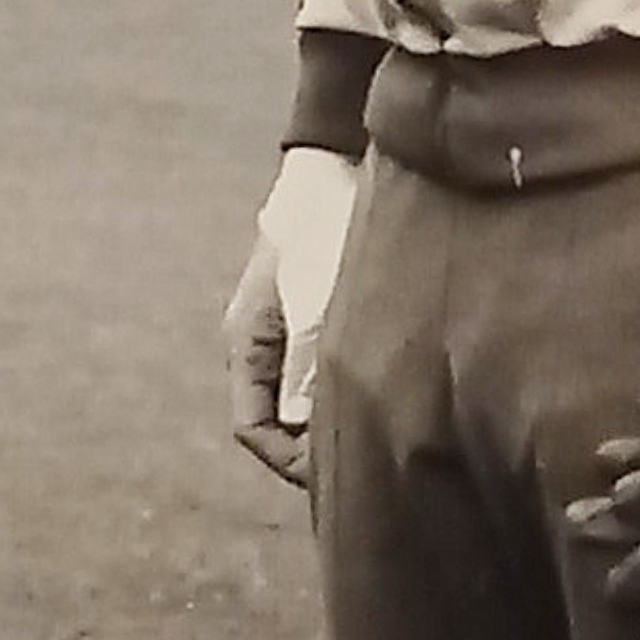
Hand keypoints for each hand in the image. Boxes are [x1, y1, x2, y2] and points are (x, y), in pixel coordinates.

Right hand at [223, 148, 359, 487]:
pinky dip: (350, 395)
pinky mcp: (320, 323)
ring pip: (306, 405)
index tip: (338, 472)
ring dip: (337, 423)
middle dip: (318, 450)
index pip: (254, 429)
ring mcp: (290, 336)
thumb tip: (302, 427)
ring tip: (387, 432)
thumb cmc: (324, 229)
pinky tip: (392, 397)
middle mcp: (263, 348)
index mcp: (247, 344)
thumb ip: (308, 363)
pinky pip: (327, 379)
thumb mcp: (317, 297)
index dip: (291, 461)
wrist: (338, 168)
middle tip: (374, 461)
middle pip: (282, 426)